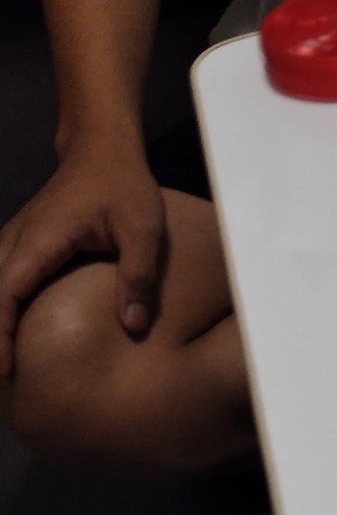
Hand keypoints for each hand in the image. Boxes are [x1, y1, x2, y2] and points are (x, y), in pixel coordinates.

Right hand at [0, 135, 165, 377]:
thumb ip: (140, 277)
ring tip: (0, 365)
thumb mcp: (143, 229)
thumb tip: (134, 326)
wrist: (101, 148)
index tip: (2, 367)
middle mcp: (20, 241)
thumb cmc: (123, 185)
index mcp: (42, 241)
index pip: (6, 292)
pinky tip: (8, 335)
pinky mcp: (25, 246)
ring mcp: (18, 241)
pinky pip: (2, 281)